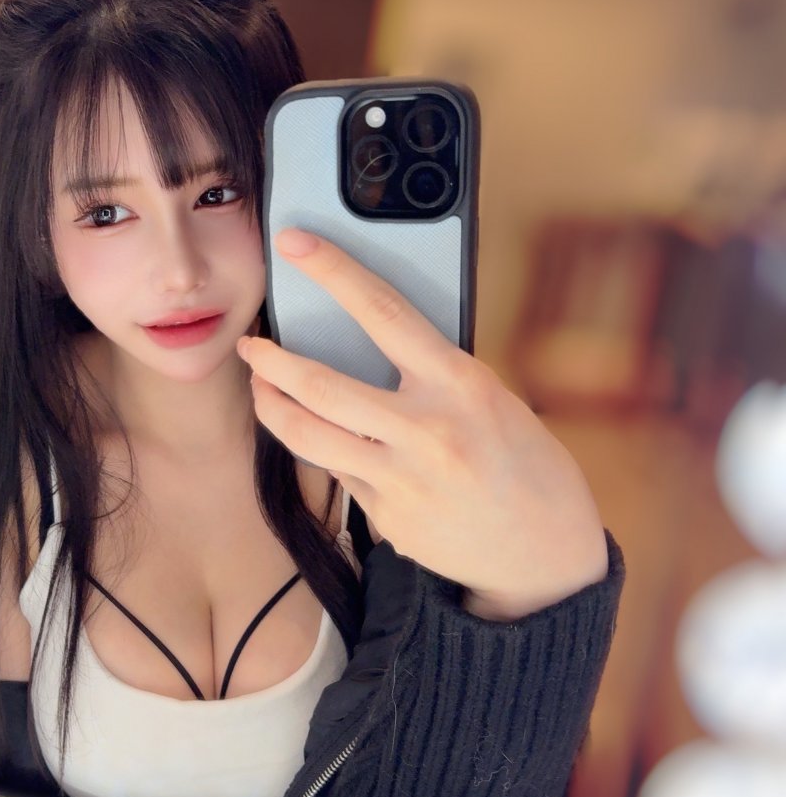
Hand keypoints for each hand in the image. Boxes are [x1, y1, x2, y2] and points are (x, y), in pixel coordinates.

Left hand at [236, 229, 608, 620]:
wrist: (546, 553)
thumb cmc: (525, 463)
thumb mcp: (493, 401)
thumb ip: (434, 376)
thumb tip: (369, 343)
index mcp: (460, 384)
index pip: (383, 311)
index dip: (332, 270)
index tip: (294, 243)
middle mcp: (426, 430)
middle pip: (319, 384)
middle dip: (270, 361)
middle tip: (250, 346)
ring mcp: (401, 479)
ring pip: (306, 436)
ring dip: (271, 406)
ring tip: (261, 389)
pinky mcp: (386, 518)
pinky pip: (336, 475)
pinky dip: (324, 453)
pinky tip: (325, 443)